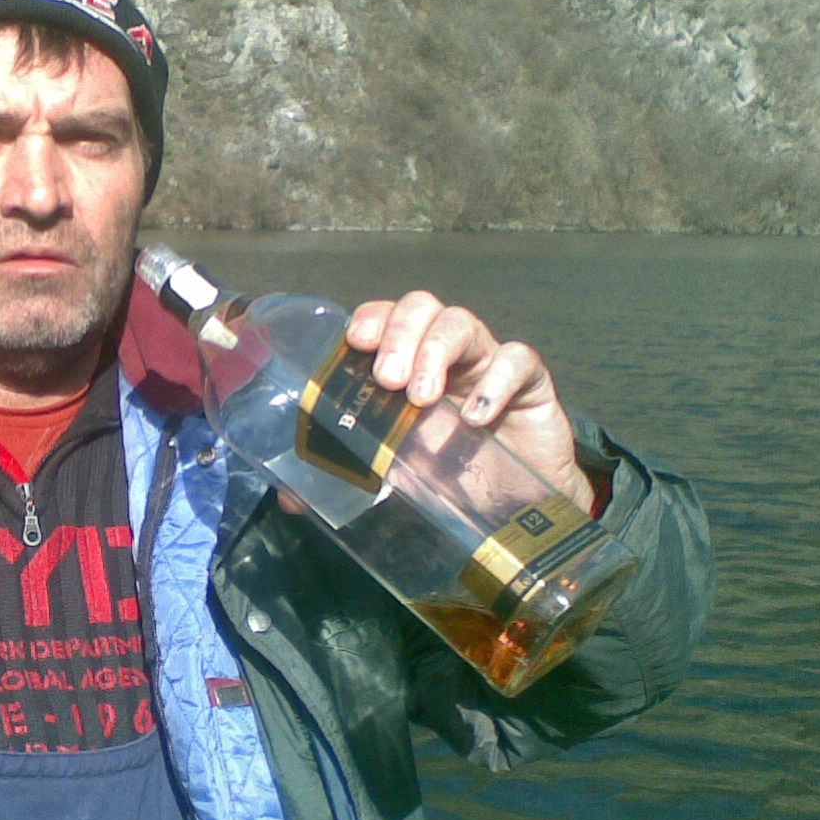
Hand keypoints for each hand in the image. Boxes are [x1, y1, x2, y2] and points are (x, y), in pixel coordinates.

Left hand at [276, 291, 593, 514]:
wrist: (519, 512)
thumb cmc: (450, 477)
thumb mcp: (390, 475)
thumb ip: (345, 478)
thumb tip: (288, 501)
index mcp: (407, 366)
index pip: (385, 319)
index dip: (372, 319)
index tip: (358, 341)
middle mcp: (445, 356)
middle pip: (422, 307)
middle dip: (400, 334)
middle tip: (388, 380)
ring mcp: (488, 365)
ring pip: (463, 322)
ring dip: (436, 351)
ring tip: (422, 397)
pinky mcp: (532, 386)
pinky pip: (520, 360)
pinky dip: (497, 379)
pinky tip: (476, 416)